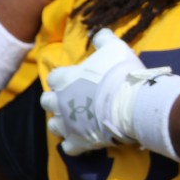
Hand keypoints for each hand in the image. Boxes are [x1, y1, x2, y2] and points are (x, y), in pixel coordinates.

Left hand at [41, 29, 167, 154]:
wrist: (132, 104)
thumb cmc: (121, 74)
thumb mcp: (115, 48)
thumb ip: (102, 39)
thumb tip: (97, 32)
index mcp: (64, 79)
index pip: (54, 77)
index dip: (64, 78)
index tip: (76, 79)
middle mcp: (59, 102)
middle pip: (47, 102)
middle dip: (57, 101)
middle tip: (74, 100)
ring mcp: (67, 123)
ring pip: (54, 125)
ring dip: (63, 122)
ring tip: (77, 121)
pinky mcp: (78, 141)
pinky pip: (69, 147)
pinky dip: (74, 144)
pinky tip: (83, 140)